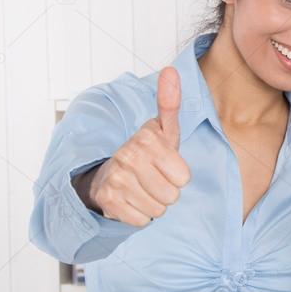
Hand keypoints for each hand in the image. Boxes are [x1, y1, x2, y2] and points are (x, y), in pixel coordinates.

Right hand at [83, 66, 190, 226]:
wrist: (106, 173)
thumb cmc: (144, 153)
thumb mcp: (161, 129)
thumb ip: (170, 103)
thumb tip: (171, 71)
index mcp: (146, 139)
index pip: (184, 177)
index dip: (177, 175)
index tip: (163, 165)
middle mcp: (128, 157)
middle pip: (172, 196)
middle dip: (166, 191)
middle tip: (152, 179)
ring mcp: (116, 180)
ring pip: (158, 210)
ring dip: (153, 204)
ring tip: (141, 189)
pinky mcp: (108, 202)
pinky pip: (141, 220)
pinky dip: (139, 215)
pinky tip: (131, 200)